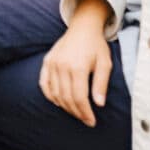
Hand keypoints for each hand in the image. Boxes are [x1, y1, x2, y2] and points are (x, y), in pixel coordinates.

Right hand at [39, 0, 112, 127]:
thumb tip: (99, 104)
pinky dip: (50, 96)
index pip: (79, 98)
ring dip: (65, 107)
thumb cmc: (96, 46)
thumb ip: (101, 84)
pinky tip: (60, 102)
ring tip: (76, 112)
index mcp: (78, 67)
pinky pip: (44, 84)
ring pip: (55, 94)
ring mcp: (52, 63)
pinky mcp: (47, 61)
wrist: (83, 27)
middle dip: (77, 113)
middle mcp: (62, 66)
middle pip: (67, 98)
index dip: (85, 113)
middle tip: (85, 119)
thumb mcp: (105, 63)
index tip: (91, 121)